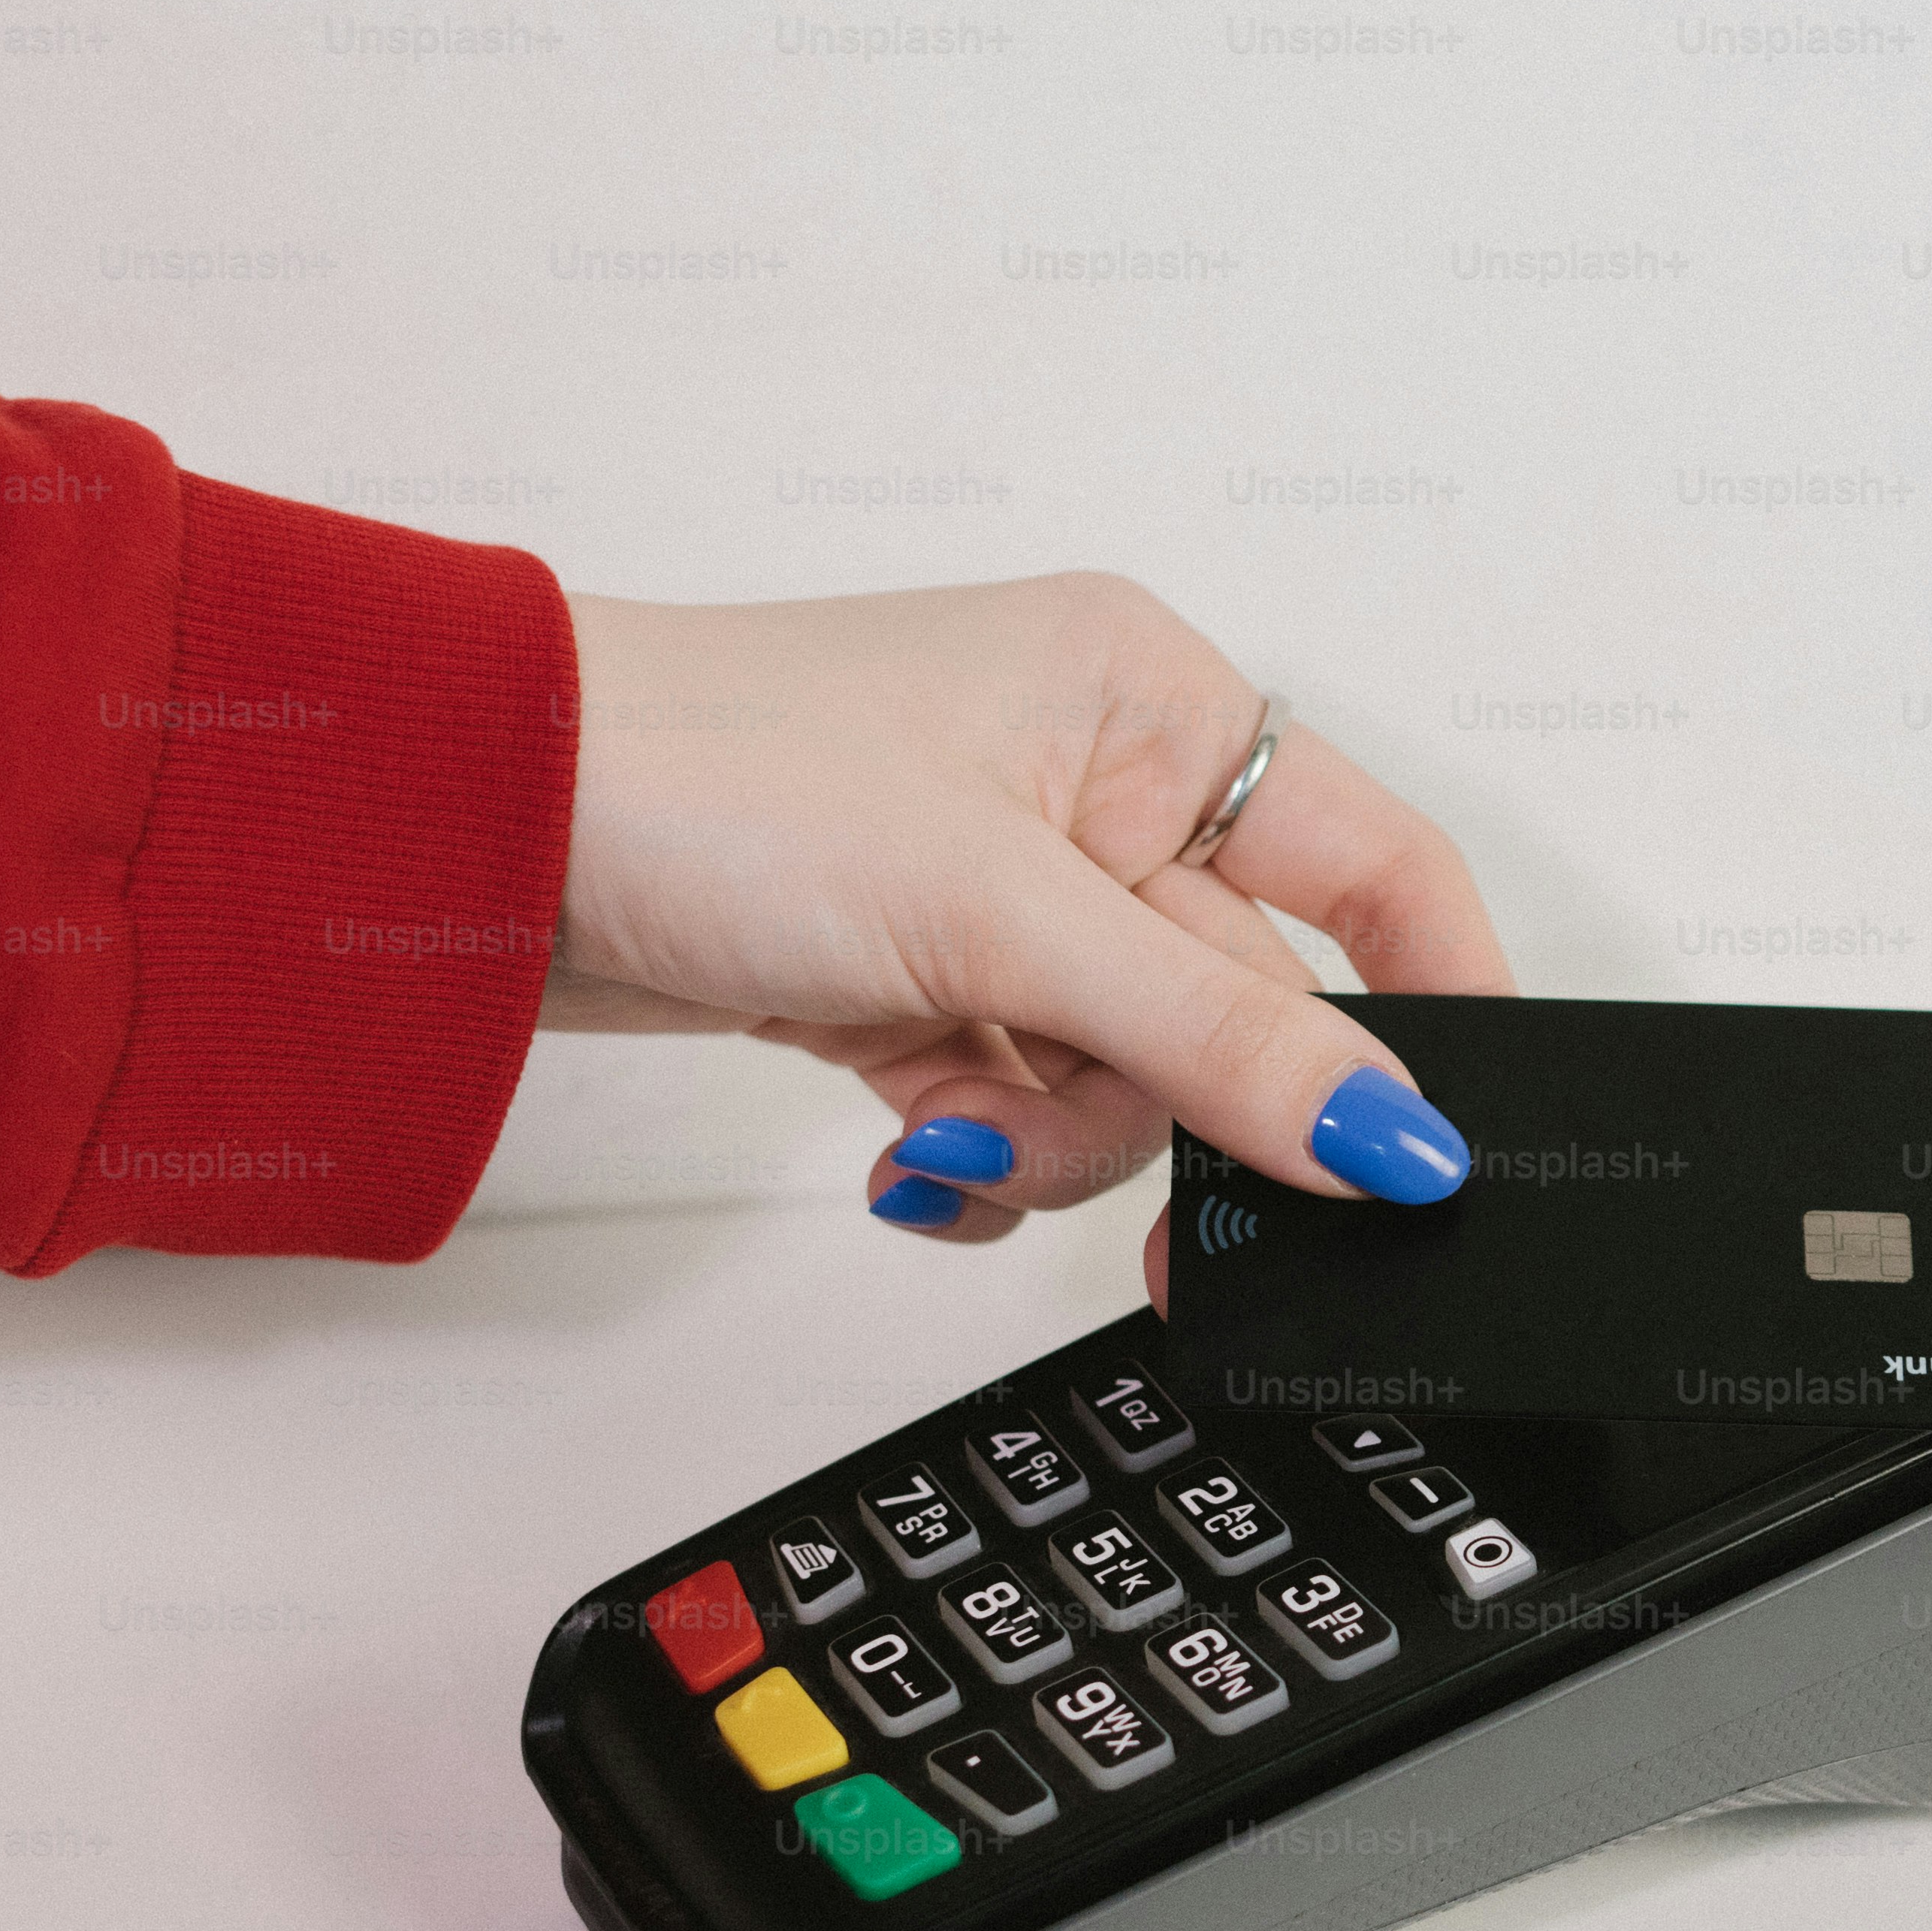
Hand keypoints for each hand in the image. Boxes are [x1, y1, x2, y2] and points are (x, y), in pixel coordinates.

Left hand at [544, 574, 1513, 1299]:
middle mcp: (1093, 784)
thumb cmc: (713, 773)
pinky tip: (903, 1146)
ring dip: (1047, 1140)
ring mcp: (998, 889)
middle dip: (1165, 1110)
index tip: (1452, 1151)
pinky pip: (1019, 1103)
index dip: (1431, 1010)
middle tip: (1168, 1228)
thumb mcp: (1006, 921)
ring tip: (941, 1135)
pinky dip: (973, 1147)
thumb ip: (1218, 1042)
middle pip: (1239, 1008)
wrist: (479, 835)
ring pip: (1126, 1080)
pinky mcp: (913, 974)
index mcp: (1153, 702)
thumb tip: (1396, 1140)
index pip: (1373, 868)